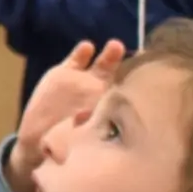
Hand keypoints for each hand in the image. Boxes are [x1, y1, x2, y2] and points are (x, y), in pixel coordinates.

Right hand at [8, 40, 127, 191]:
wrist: (41, 141)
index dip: (138, 86)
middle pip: (120, 75)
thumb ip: (99, 135)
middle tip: (141, 59)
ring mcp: (84, 81)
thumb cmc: (68, 145)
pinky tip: (87, 47)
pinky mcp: (65, 73)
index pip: (129, 94)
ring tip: (116, 46)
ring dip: (110, 55)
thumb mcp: (87, 143)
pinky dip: (82, 53)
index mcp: (110, 108)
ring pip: (102, 64)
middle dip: (129, 66)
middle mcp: (101, 91)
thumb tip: (119, 140)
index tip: (151, 80)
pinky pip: (76, 60)